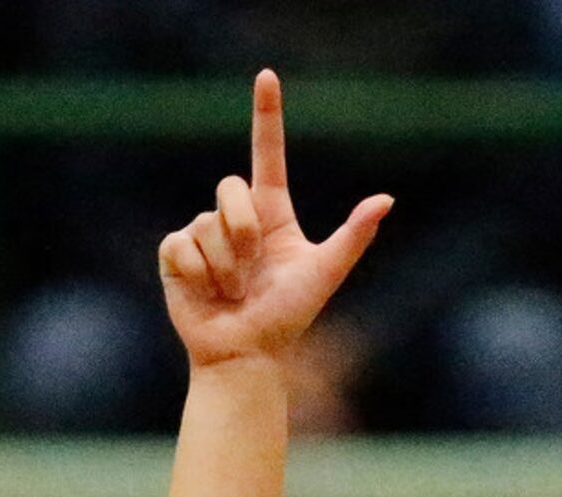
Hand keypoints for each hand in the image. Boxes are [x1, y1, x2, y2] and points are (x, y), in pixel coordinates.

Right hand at [158, 70, 392, 369]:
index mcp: (272, 213)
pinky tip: (206, 294)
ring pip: (208, 223)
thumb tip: (386, 200)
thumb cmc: (286, 319)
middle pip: (230, 188)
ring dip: (225, 266)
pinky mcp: (175, 253)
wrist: (246, 356)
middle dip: (243, 233)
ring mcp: (202, 232)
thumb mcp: (323, 274)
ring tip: (232, 293)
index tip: (267, 76)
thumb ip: (353, 236)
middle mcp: (236, 217)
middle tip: (252, 276)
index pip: (268, 155)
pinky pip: (182, 244)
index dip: (267, 115)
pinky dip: (199, 273)